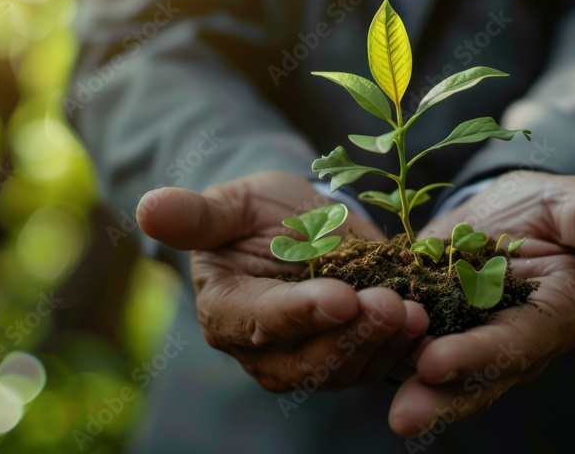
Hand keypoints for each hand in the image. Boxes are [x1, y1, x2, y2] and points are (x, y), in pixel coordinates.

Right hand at [137, 171, 429, 391]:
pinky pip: (376, 365)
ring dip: (384, 347)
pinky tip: (428, 327)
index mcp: (226, 312)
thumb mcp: (231, 203)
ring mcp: (309, 358)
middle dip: (352, 338)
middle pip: (306, 363)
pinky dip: (403, 351)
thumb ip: (196, 215)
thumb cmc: (257, 210)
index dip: (299, 313)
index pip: (260, 323)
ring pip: (345, 370)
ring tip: (416, 314)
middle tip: (393, 307)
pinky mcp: (349, 356)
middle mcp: (264, 349)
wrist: (299, 224)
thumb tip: (147, 208)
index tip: (339, 295)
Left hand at [387, 172, 574, 436]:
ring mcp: (474, 342)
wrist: (507, 214)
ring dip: (414, 393)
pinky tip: (353, 362)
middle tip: (404, 417)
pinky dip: (386, 359)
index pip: (518, 342)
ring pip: (444, 377)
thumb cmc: (547, 208)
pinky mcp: (439, 333)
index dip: (481, 355)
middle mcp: (514, 342)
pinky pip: (411, 351)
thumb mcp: (566, 204)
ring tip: (382, 408)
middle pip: (479, 377)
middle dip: (442, 397)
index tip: (437, 362)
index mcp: (553, 314)